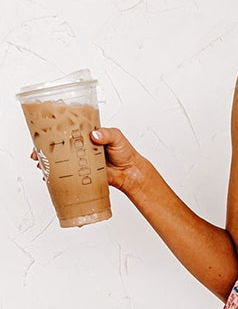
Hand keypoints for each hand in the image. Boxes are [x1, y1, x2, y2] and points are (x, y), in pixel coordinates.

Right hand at [30, 127, 146, 196]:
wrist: (129, 172)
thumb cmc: (125, 152)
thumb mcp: (117, 137)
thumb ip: (107, 134)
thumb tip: (95, 135)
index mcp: (85, 134)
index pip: (66, 130)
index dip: (52, 132)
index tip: (42, 134)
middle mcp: (80, 146)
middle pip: (58, 146)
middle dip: (44, 149)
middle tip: (37, 153)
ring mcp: (80, 160)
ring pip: (60, 160)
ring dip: (48, 163)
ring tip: (41, 166)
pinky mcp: (82, 173)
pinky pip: (67, 175)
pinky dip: (57, 177)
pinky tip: (50, 178)